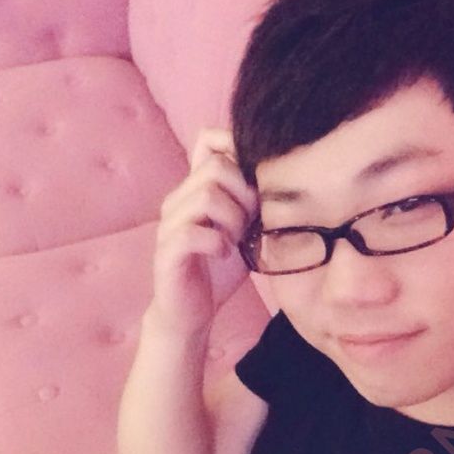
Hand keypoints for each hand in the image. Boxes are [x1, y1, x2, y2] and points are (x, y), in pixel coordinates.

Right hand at [149, 127, 259, 336]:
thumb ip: (253, 202)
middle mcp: (178, 199)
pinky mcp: (166, 251)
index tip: (256, 181)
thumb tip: (286, 177)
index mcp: (196, 188)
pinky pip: (192, 231)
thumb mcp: (243, 228)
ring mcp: (170, 224)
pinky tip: (224, 254)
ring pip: (206, 195)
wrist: (190, 314)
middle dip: (244, 194)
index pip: (208, 139)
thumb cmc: (218, 270)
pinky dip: (217, 242)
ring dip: (233, 218)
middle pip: (216, 167)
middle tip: (250, 222)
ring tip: (237, 240)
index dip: (236, 148)